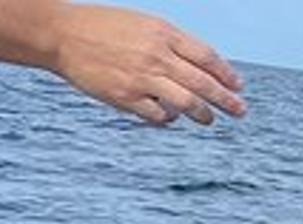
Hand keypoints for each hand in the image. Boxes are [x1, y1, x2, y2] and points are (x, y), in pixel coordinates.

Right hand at [48, 4, 247, 125]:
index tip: (238, 86)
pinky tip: (171, 118)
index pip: (206, 57)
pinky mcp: (127, 98)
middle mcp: (156, 56)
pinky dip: (170, 119)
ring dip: (203, 115)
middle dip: (226, 100)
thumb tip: (201, 69)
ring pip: (187, 104)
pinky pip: (160, 116)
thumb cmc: (104, 28)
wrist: (62, 35)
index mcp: (163, 34)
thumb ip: (171, 45)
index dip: (225, 74)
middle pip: (203, 84)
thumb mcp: (143, 25)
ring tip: (209, 120)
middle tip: (240, 111)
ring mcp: (142, 79)